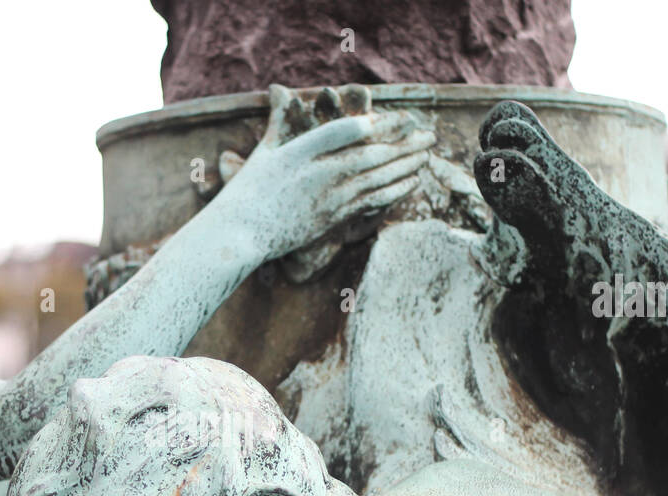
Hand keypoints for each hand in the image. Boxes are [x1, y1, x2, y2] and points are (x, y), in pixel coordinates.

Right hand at [210, 84, 433, 260]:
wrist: (239, 236)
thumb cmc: (247, 192)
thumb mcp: (263, 151)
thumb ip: (279, 120)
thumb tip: (278, 89)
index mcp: (300, 152)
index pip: (345, 131)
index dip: (376, 124)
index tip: (400, 118)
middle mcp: (317, 173)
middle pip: (369, 153)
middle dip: (403, 142)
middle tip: (428, 132)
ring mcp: (327, 198)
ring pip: (375, 177)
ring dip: (406, 163)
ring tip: (427, 152)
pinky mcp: (332, 218)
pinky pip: (371, 201)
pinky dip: (395, 190)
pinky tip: (413, 180)